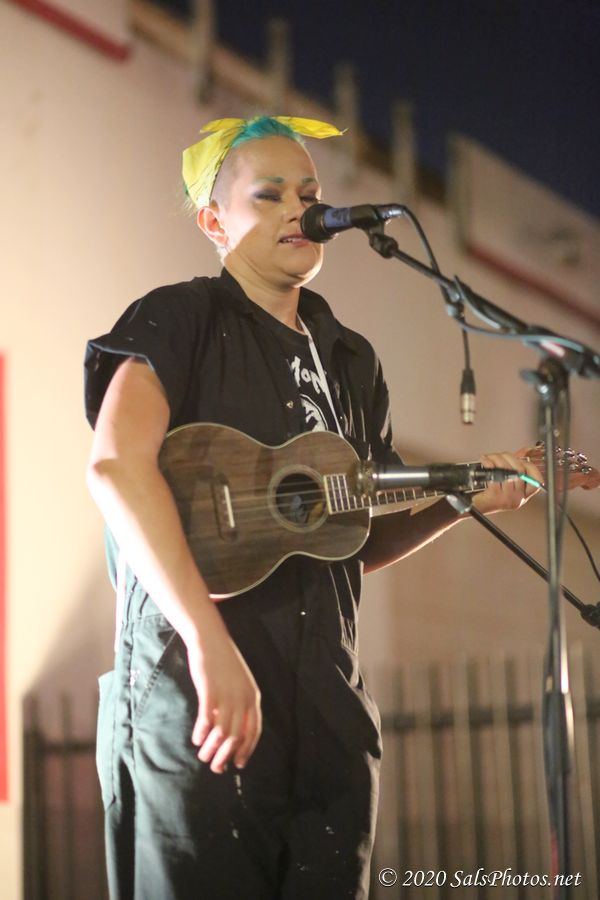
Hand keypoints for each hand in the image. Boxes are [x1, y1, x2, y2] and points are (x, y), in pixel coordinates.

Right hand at [185, 620, 261, 774]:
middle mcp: (242, 698)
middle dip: (227, 756)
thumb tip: (233, 729)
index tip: (239, 764)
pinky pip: (206, 720)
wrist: (210, 639)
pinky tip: (196, 739)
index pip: (254, 731)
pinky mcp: (209, 691)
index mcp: (252, 697)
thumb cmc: (223, 662)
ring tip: (203, 757)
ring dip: (212, 749)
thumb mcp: (239, 683)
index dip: (246, 750)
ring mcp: (226, 695)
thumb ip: (239, 704)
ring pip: (221, 732)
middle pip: (237, 736)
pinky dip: (201, 733)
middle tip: (217, 768)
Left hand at [471, 447, 542, 514]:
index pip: (537, 481)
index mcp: (523, 495)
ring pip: (507, 471)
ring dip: (497, 459)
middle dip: (508, 457)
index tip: (520, 460)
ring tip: (489, 457)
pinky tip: (485, 461)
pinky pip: (495, 475)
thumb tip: (522, 452)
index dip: (531, 467)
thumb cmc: (490, 495)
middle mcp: (517, 498)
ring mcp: (507, 498)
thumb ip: (515, 470)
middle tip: (498, 455)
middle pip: (520, 470)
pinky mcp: (495, 496)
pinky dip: (489, 464)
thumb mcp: (507, 485)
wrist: (477, 507)